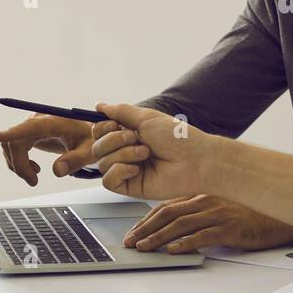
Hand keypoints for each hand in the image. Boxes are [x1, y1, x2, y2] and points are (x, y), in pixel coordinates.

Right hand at [0, 113, 95, 185]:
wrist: (89, 133)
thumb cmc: (90, 138)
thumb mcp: (89, 150)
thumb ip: (76, 160)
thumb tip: (57, 172)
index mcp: (54, 121)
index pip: (31, 126)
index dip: (14, 132)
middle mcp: (39, 120)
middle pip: (16, 140)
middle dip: (19, 163)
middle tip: (33, 181)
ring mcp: (32, 125)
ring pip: (11, 145)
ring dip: (18, 164)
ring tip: (35, 177)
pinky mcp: (29, 132)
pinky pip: (14, 146)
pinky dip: (19, 161)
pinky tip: (33, 169)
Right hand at [91, 103, 218, 199]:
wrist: (195, 160)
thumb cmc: (177, 138)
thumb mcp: (147, 118)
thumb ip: (121, 112)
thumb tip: (99, 105)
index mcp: (130, 134)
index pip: (100, 132)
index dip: (102, 128)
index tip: (114, 124)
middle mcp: (126, 152)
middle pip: (97, 148)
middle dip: (113, 140)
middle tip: (135, 137)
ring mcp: (128, 170)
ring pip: (102, 163)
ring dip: (123, 154)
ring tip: (145, 153)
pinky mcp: (131, 187)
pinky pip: (108, 181)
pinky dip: (119, 171)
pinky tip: (136, 169)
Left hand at [122, 195, 292, 253]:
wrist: (281, 214)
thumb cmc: (253, 213)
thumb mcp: (222, 209)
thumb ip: (201, 215)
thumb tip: (179, 232)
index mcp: (203, 195)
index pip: (167, 206)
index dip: (147, 219)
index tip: (134, 231)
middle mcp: (207, 201)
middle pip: (168, 214)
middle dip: (145, 228)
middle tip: (130, 242)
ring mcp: (219, 213)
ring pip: (180, 224)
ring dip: (158, 237)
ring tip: (144, 247)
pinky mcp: (231, 228)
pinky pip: (203, 235)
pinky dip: (185, 243)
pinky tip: (173, 250)